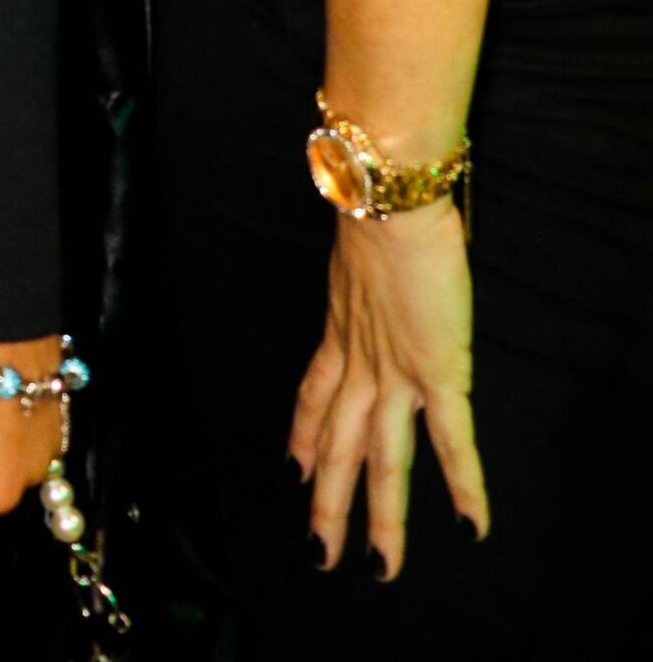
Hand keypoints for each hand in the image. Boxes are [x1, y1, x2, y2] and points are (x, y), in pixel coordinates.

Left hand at [290, 202, 488, 580]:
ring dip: (381, 517)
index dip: (301, 437)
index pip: (313, 395)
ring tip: (379, 569)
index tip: (290, 470)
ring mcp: (396, 370)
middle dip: (326, 502)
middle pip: (337, 443)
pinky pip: (452, 441)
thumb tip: (371, 266)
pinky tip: (472, 526)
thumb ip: (362, 275)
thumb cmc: (378, 204)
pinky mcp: (438, 371)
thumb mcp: (357, 248)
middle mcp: (359, 358)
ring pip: (382, 459)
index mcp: (340, 328)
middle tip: (317, 554)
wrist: (387, 195)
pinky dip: (464, 486)